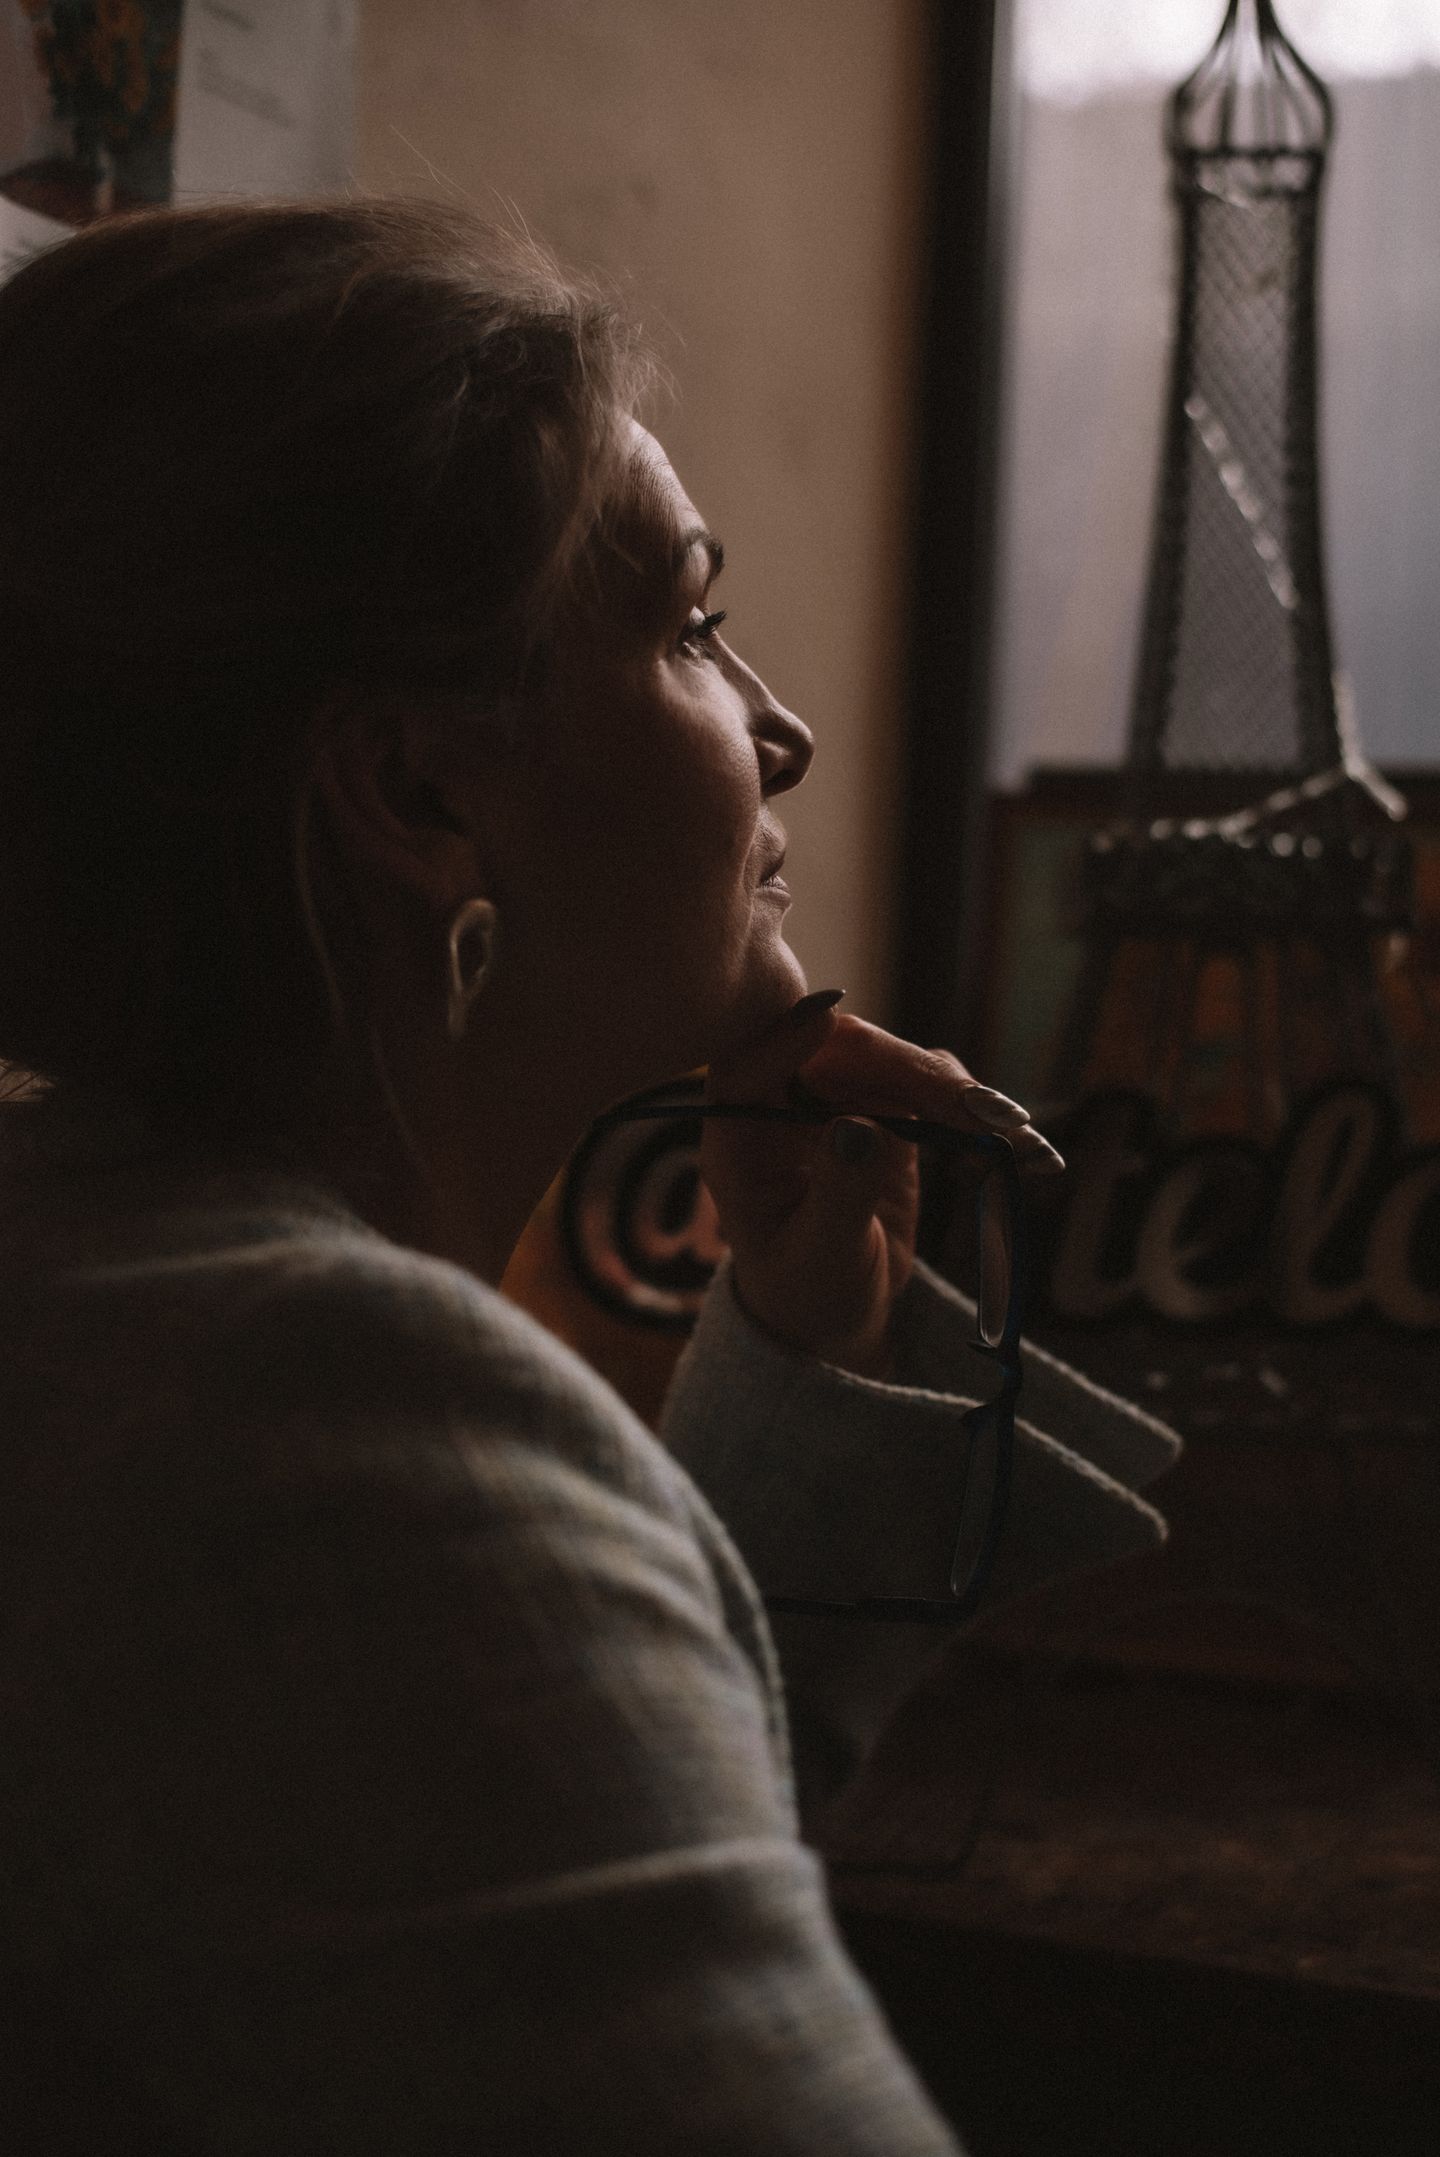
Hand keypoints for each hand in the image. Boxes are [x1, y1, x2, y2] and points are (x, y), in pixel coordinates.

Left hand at [700, 992, 1062, 1379]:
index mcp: (741, 1132)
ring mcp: (841, 1098)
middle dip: (910, 1070)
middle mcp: (785, 1100)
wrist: (835, 1314)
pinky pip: (931, 1084)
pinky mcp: (888, 1107)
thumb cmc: (806, 1292)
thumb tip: (857, 1127)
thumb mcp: (820, 1257)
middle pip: (841, 1048)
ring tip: (1011, 1135)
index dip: (790, 1035)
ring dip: (956, 1092)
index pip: (753, 1062)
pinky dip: (972, 1108)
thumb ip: (838, 1193)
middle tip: (977, 1112)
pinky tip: (1012, 1143)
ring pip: (897, 1061)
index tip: (830, 1022)